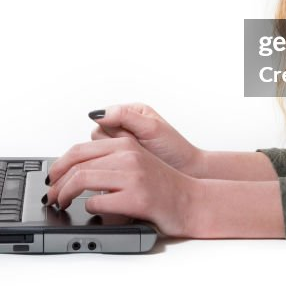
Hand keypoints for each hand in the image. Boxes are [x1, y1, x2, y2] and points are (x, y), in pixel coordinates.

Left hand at [44, 136, 201, 236]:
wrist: (192, 200)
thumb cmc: (163, 184)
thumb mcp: (136, 160)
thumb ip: (110, 157)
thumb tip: (75, 164)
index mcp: (125, 144)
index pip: (80, 149)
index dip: (59, 165)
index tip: (52, 177)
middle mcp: (128, 155)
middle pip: (77, 164)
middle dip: (57, 182)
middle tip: (51, 195)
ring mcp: (133, 176)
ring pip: (82, 180)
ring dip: (65, 195)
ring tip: (62, 203)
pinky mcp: (137, 198)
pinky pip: (98, 202)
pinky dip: (89, 208)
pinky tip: (92, 210)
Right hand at [88, 103, 206, 176]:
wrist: (187, 172)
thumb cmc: (174, 149)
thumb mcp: (151, 127)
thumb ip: (124, 116)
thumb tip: (98, 113)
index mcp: (131, 112)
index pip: (103, 117)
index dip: (114, 130)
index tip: (130, 137)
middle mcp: (124, 127)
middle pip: (98, 134)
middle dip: (116, 143)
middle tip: (136, 147)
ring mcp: (121, 146)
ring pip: (100, 150)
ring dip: (116, 155)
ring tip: (136, 157)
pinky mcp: (120, 162)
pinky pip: (105, 163)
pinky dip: (116, 166)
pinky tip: (131, 168)